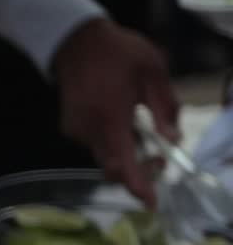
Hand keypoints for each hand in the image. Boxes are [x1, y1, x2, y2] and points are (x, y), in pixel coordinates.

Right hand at [54, 18, 178, 207]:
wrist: (75, 41)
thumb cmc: (119, 52)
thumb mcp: (153, 71)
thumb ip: (165, 108)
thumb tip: (173, 138)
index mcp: (112, 117)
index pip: (125, 162)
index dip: (138, 186)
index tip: (151, 203)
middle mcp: (90, 130)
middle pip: (114, 167)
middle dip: (137, 172)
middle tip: (159, 158)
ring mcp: (77, 130)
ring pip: (105, 156)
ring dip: (125, 153)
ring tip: (138, 129)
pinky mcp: (70, 127)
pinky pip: (94, 144)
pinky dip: (111, 142)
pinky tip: (118, 120)